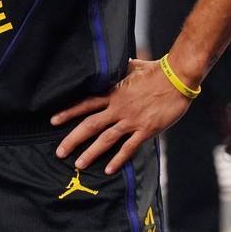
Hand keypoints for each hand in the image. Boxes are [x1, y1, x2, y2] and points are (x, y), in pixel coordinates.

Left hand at [52, 58, 192, 174]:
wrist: (177, 77)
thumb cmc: (156, 70)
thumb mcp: (133, 66)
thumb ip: (120, 69)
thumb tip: (114, 62)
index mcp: (114, 92)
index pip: (85, 104)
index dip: (69, 112)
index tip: (53, 121)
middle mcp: (119, 108)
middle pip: (90, 125)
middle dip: (73, 139)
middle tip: (60, 152)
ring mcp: (132, 120)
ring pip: (106, 139)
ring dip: (91, 152)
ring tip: (78, 164)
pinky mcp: (146, 130)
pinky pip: (129, 147)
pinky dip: (118, 159)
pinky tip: (108, 169)